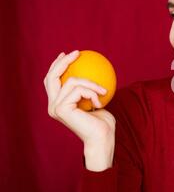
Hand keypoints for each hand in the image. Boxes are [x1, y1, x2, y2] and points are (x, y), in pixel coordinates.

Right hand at [44, 50, 115, 170]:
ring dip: (92, 84)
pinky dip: (92, 92)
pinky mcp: (61, 108)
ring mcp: (55, 107)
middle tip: (77, 53)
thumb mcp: (96, 101)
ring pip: (72, 81)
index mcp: (59, 104)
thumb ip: (90, 90)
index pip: (51, 81)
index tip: (68, 54)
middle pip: (51, 77)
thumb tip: (95, 72)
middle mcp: (53, 106)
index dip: (57, 66)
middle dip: (63, 62)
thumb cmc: (103, 123)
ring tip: (103, 90)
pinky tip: (100, 102)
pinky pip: (79, 89)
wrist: (102, 138)